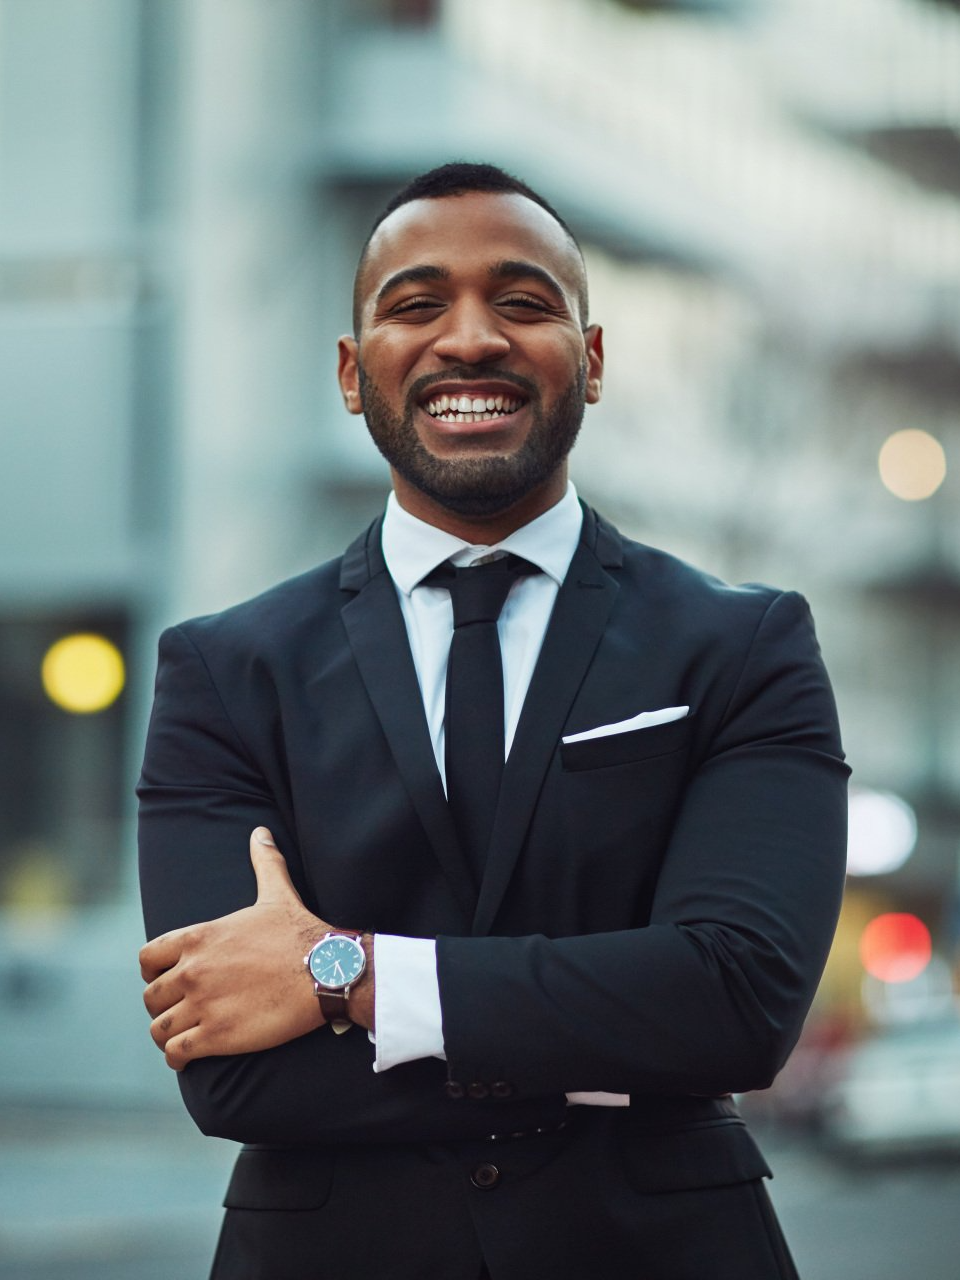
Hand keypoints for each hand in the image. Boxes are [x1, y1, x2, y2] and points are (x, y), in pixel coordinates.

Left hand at [140, 828, 330, 1069]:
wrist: (327, 972)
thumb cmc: (301, 934)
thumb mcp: (277, 893)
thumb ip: (264, 862)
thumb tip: (261, 832)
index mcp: (198, 938)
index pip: (147, 959)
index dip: (155, 972)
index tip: (171, 979)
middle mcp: (192, 971)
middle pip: (151, 998)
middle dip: (165, 1005)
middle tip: (186, 1009)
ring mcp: (202, 1005)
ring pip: (158, 1028)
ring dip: (169, 1033)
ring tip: (187, 1035)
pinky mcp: (215, 1035)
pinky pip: (175, 1052)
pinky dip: (178, 1055)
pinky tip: (192, 1053)